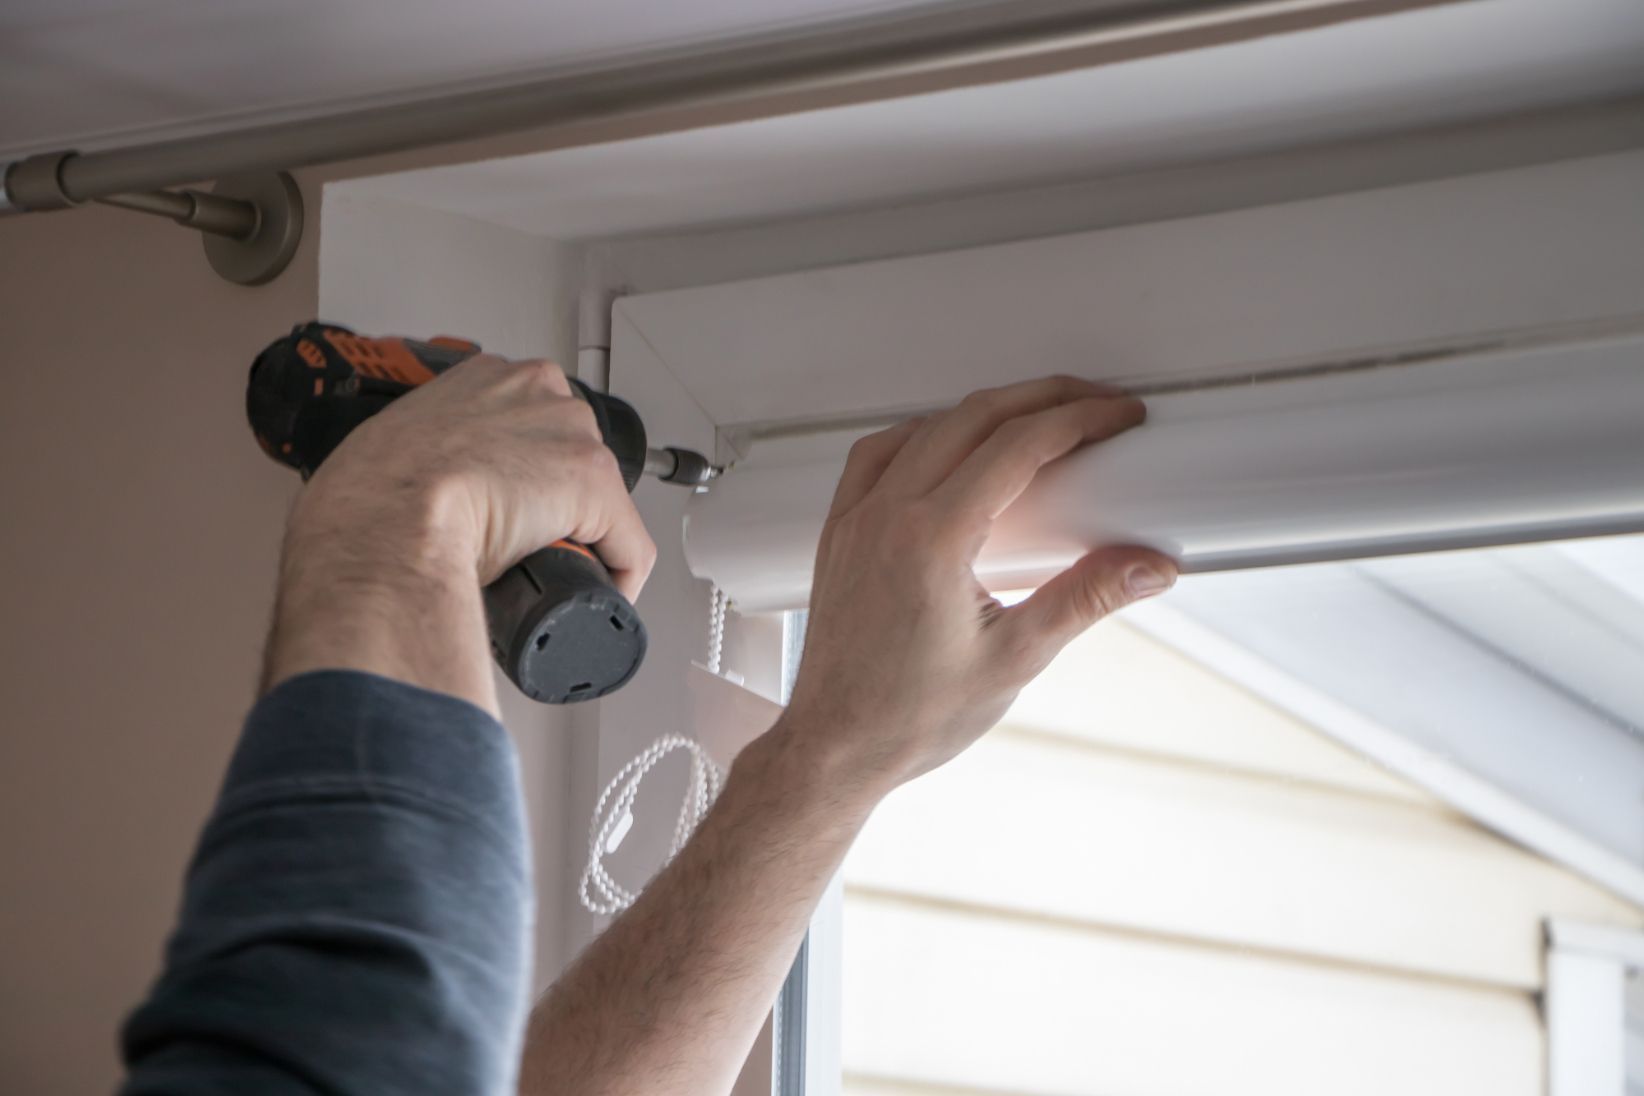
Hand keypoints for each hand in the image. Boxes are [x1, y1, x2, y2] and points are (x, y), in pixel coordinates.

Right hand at [265, 356, 655, 712]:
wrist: (384, 522)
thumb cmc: (368, 498)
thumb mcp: (389, 453)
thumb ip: (416, 457)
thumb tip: (414, 499)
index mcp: (481, 377)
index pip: (529, 424)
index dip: (525, 476)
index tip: (510, 506)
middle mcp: (534, 389)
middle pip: (573, 456)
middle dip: (557, 505)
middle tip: (523, 546)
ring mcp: (569, 434)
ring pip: (603, 501)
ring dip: (583, 539)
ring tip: (545, 572)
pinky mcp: (596, 486)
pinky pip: (630, 548)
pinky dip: (619, 579)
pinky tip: (594, 598)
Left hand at [781, 376, 1176, 789]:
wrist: (836, 747)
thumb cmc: (908, 717)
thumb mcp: (1016, 658)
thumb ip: (1086, 599)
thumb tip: (1146, 566)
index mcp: (932, 538)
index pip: (1018, 444)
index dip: (1079, 419)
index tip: (1116, 417)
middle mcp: (887, 515)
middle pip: (975, 417)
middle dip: (1043, 399)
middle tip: (1092, 404)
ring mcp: (856, 519)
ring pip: (925, 428)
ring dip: (985, 411)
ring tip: (1033, 418)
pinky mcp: (839, 533)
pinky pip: (877, 455)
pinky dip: (922, 434)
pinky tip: (947, 446)